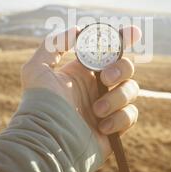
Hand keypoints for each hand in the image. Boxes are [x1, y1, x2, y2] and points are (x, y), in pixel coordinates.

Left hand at [20, 25, 140, 157]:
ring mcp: (108, 106)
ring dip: (117, 97)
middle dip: (121, 68)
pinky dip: (119, 118)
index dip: (123, 39)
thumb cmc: (39, 105)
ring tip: (95, 110)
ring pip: (132, 90)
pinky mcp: (115, 127)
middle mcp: (98, 86)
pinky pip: (131, 115)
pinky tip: (101, 126)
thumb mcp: (36, 69)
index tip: (133, 32)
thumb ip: (53, 44)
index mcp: (84, 71)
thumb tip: (77, 30)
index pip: (108, 50)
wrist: (47, 142)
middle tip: (106, 77)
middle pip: (126, 67)